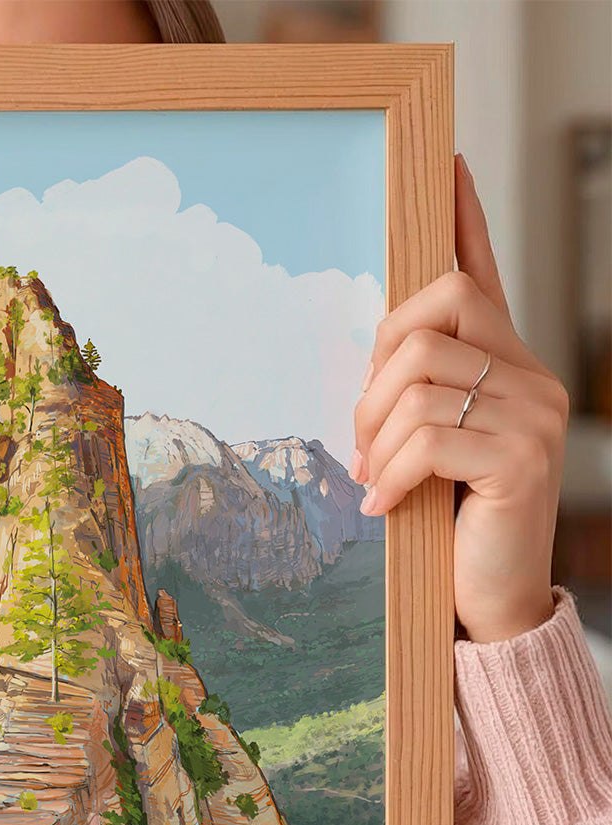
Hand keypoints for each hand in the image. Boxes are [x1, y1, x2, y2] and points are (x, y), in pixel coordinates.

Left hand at [352, 154, 563, 643]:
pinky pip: (428, 437)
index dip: (464, 217)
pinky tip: (384, 506)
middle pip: (436, 311)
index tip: (447, 160)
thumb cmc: (447, 518)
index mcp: (502, 364)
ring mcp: (533, 411)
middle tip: (362, 438)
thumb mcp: (425, 448)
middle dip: (375, 373)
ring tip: (375, 481)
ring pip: (419, 379)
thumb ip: (412, 399)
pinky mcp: (522, 456)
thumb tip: (374, 363)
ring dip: (374, 437)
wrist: (487, 592)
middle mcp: (530, 373)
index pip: (485, 273)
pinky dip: (391, 474)